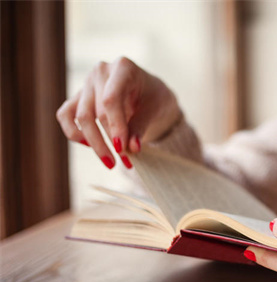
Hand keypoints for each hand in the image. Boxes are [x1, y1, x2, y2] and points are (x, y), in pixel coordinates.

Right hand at [56, 57, 181, 168]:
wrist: (149, 92)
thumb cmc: (154, 98)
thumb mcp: (155, 109)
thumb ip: (141, 127)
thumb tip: (132, 148)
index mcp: (123, 68)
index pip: (111, 99)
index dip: (115, 126)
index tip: (122, 149)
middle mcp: (100, 72)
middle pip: (96, 112)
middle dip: (108, 141)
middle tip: (123, 162)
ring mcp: (86, 83)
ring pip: (81, 117)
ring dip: (94, 143)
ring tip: (111, 163)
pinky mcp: (78, 97)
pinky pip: (65, 116)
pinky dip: (74, 132)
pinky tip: (89, 146)